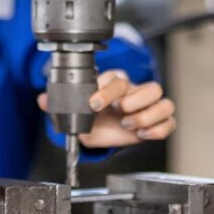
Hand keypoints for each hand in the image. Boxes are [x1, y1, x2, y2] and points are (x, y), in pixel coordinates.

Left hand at [38, 69, 175, 148]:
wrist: (104, 132)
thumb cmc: (94, 116)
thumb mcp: (77, 110)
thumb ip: (61, 104)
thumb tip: (42, 99)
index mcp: (116, 84)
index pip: (119, 79)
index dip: (107, 91)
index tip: (94, 104)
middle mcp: (136, 92)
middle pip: (151, 86)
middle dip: (134, 101)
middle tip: (119, 113)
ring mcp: (150, 107)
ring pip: (164, 101)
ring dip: (147, 115)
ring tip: (129, 124)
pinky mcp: (159, 122)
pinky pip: (170, 121)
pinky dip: (158, 129)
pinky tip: (142, 134)